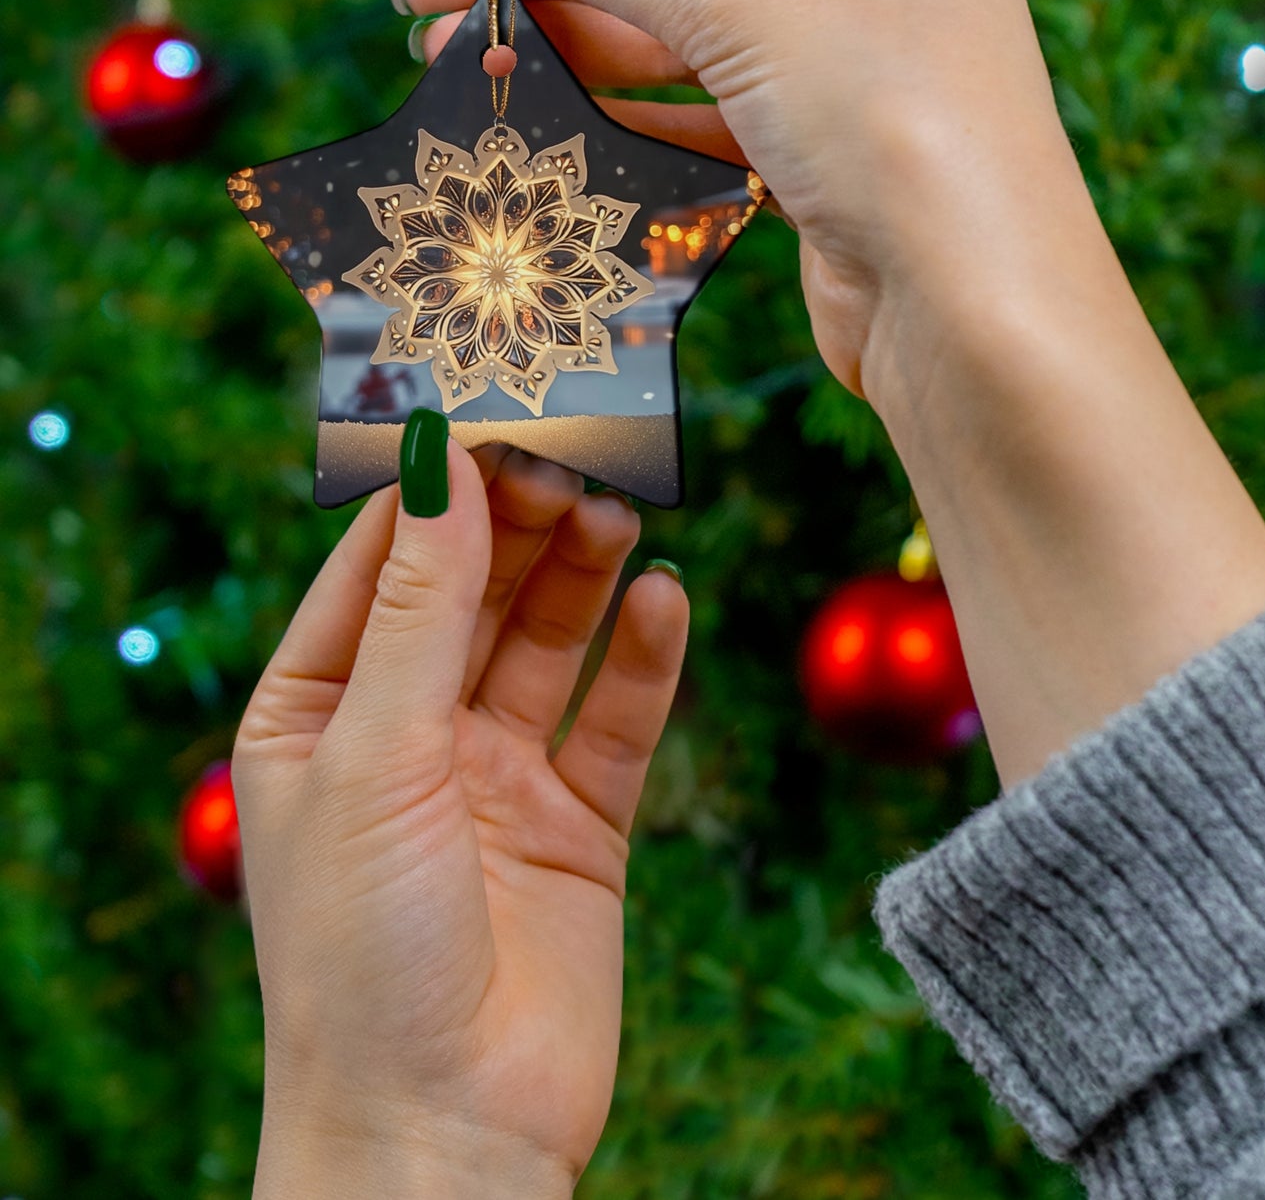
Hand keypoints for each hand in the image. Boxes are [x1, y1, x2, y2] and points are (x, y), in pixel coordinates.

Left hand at [233, 444, 686, 1196]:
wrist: (445, 1134)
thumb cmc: (362, 954)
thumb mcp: (374, 756)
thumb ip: (418, 608)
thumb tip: (440, 465)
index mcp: (318, 715)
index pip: (378, 568)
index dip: (433, 493)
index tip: (492, 416)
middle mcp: (407, 735)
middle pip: (473, 593)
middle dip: (520, 525)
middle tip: (576, 459)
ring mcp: (497, 778)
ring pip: (549, 642)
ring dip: (583, 576)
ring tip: (620, 513)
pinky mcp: (579, 824)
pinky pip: (617, 719)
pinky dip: (644, 659)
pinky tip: (666, 601)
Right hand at [401, 0, 1092, 398]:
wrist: (972, 310)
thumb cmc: (896, 121)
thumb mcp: (743, 4)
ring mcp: (845, 56)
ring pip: (679, 29)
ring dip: (570, 40)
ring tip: (459, 55)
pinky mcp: (820, 145)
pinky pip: (701, 105)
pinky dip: (622, 106)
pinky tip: (542, 105)